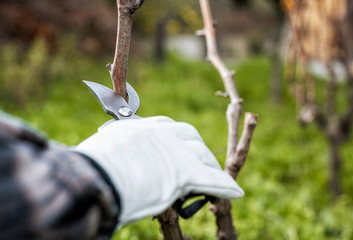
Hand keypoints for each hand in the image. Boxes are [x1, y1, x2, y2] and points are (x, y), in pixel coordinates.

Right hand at [75, 116, 243, 225]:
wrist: (93, 176)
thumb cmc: (91, 166)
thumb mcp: (104, 147)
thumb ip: (116, 146)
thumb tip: (111, 151)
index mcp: (141, 127)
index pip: (169, 126)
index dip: (180, 137)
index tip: (183, 144)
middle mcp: (161, 135)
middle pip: (190, 136)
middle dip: (198, 147)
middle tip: (201, 161)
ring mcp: (175, 153)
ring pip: (202, 155)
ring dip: (210, 166)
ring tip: (214, 177)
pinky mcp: (185, 174)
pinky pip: (212, 179)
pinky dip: (224, 186)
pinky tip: (234, 192)